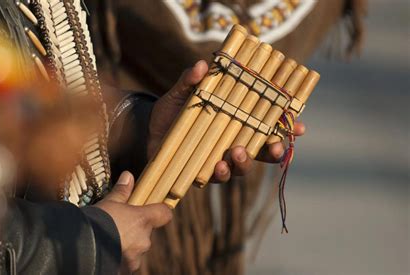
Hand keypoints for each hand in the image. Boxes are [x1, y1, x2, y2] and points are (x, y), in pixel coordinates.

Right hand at [95, 172, 172, 272]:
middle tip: (118, 226)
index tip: (153, 209)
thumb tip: (128, 175)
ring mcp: (136, 257)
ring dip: (128, 244)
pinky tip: (106, 252)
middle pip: (146, 232)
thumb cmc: (97, 221)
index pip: (165, 214)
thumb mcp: (108, 203)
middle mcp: (144, 240)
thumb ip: (121, 191)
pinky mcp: (126, 270)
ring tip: (109, 240)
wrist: (82, 248)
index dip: (160, 211)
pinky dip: (120, 258)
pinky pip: (127, 262)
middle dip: (136, 229)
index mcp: (143, 220)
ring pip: (137, 248)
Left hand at [148, 60, 306, 182]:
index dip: (285, 128)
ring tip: (237, 152)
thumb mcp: (180, 92)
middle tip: (275, 148)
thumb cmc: (170, 111)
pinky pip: (217, 178)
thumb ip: (190, 80)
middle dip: (273, 152)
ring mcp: (218, 159)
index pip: (266, 125)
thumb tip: (201, 65)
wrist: (146, 133)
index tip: (301, 127)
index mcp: (234, 122)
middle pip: (261, 151)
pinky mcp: (202, 173)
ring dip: (244, 162)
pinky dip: (220, 173)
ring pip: (242, 167)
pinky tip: (218, 166)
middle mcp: (231, 142)